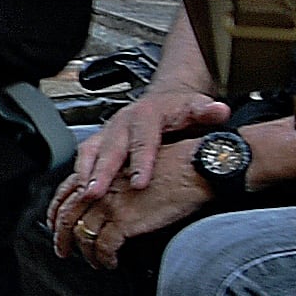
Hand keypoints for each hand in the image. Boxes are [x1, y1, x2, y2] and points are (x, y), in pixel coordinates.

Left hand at [49, 157, 219, 271]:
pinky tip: (111, 262)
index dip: (55, 212)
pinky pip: (105, 247)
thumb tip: (107, 206)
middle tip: (62, 251)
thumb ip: (115, 185)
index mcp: (101, 173)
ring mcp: (109, 204)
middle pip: (67, 216)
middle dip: (61, 237)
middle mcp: (100, 187)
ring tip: (94, 262)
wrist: (192, 169)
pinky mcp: (124, 221)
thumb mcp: (132, 170)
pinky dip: (105, 258)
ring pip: (84, 235)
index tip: (53, 225)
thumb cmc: (172, 167)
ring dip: (87, 253)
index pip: (66, 193)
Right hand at [67, 74, 228, 202]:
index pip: (143, 140)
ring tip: (83, 196)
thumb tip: (219, 110)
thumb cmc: (178, 110)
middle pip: (110, 148)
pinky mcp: (99, 141)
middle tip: (96, 193)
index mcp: (146, 115)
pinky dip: (78, 175)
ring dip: (85, 174)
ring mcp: (108, 132)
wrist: (163, 100)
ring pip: (91, 152)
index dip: (141, 162)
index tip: (140, 182)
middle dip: (101, 172)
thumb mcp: (196, 107)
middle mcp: (122, 122)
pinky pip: (84, 157)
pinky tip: (76, 193)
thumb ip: (207, 111)